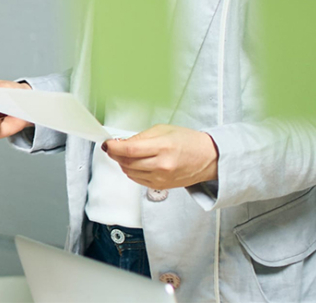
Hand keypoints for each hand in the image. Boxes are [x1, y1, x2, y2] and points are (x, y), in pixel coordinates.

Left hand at [103, 124, 219, 189]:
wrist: (208, 158)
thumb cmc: (188, 142)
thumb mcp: (163, 130)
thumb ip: (140, 137)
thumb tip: (121, 143)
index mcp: (162, 147)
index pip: (129, 150)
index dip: (113, 147)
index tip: (106, 144)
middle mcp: (162, 165)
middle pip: (127, 163)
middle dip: (115, 155)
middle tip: (113, 148)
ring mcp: (162, 178)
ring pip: (130, 173)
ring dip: (122, 163)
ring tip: (126, 154)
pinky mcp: (161, 186)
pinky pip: (137, 180)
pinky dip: (131, 171)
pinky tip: (135, 164)